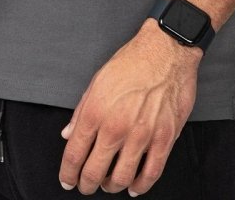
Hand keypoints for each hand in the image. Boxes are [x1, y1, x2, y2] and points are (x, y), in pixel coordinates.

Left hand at [58, 19, 201, 195]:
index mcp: (96, 111)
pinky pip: (151, 173)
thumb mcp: (98, 80)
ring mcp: (141, 135)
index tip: (68, 179)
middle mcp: (116, 126)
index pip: (74, 154)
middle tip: (85, 186)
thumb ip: (81, 111)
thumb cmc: (133, 60)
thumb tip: (69, 133)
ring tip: (109, 184)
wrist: (166, 49)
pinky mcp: (164, 138)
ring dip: (111, 187)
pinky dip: (140, 186)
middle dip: (86, 184)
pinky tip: (135, 186)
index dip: (68, 173)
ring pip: (121, 178)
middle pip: (94, 172)